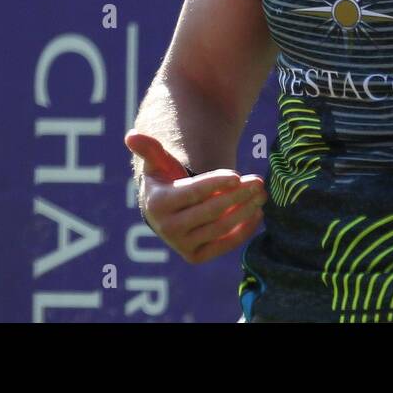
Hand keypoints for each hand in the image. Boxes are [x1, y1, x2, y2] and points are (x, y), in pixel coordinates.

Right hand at [125, 131, 266, 264]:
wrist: (166, 212)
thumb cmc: (166, 180)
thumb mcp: (158, 163)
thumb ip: (149, 149)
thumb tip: (131, 135)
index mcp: (158, 204)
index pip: (193, 193)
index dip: (216, 183)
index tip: (237, 175)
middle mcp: (168, 229)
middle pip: (211, 210)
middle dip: (238, 195)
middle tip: (259, 181)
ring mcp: (182, 245)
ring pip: (221, 227)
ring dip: (245, 210)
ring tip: (261, 194)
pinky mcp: (197, 256)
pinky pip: (225, 244)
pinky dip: (244, 230)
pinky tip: (257, 213)